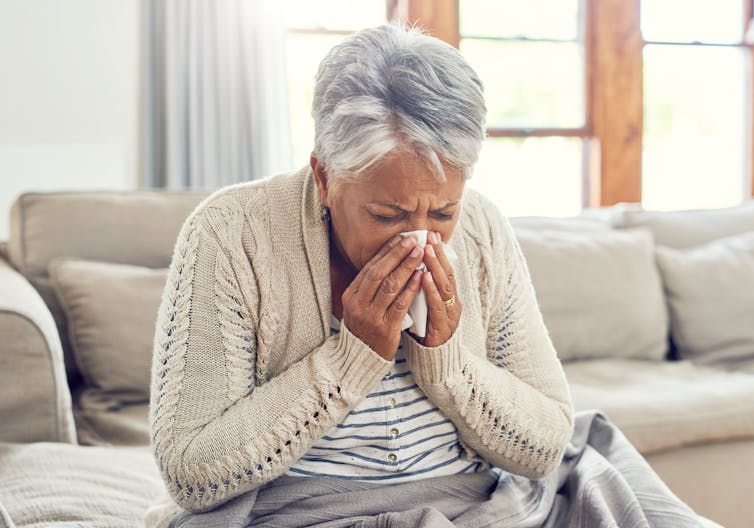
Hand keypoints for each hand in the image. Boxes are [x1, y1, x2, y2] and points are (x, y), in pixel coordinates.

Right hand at [342, 235, 423, 359]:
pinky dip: (411, 288)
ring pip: (391, 286)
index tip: (400, 239)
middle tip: (412, 241)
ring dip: (406, 267)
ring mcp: (372, 317)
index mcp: (351, 295)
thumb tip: (387, 259)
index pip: (370, 268)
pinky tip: (420, 276)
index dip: (386, 252)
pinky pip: (400, 304)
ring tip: (419, 253)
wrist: (361, 358)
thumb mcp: (358, 305)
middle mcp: (359, 304)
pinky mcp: (386, 329)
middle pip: (380, 273)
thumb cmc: (364, 327)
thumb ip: (369, 286)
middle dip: (397, 254)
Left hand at [417, 231, 461, 346]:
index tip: (430, 234)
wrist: (435, 360)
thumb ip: (421, 288)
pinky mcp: (444, 327)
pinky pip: (437, 306)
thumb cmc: (427, 330)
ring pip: (444, 286)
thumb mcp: (424, 305)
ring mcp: (450, 314)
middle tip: (430, 236)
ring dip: (435, 267)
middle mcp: (452, 302)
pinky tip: (424, 278)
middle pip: (446, 273)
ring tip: (427, 251)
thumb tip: (411, 266)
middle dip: (438, 254)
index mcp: (447, 296)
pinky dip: (431, 290)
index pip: (443, 269)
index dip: (438, 252)